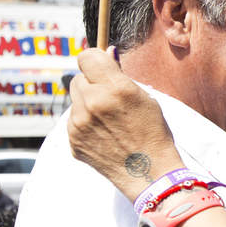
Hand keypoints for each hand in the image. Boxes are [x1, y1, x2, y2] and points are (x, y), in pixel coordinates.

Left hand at [68, 47, 181, 201]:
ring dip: (87, 104)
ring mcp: (79, 123)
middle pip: (78, 78)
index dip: (94, 60)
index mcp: (115, 88)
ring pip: (74, 100)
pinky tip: (104, 135)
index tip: (100, 67)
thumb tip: (106, 53)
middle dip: (91, 84)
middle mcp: (93, 103)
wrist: (149, 173)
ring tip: (108, 121)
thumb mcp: (145, 98)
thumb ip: (120, 76)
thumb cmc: (153, 133)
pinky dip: (85, 123)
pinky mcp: (73, 140)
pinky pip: (73, 121)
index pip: (87, 57)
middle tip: (108, 98)